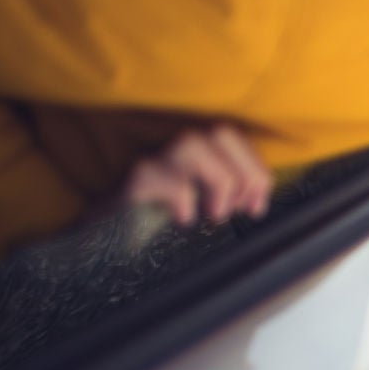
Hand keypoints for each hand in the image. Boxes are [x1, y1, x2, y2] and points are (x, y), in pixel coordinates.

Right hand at [121, 124, 271, 226]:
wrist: (110, 236)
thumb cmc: (162, 219)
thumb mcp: (202, 204)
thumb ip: (229, 194)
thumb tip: (257, 204)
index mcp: (196, 148)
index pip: (236, 137)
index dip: (256, 171)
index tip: (255, 208)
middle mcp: (173, 144)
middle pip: (222, 133)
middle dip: (243, 174)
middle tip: (236, 210)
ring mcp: (150, 157)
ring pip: (192, 145)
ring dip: (218, 182)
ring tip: (214, 214)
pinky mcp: (132, 178)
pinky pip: (161, 175)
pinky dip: (182, 199)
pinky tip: (183, 218)